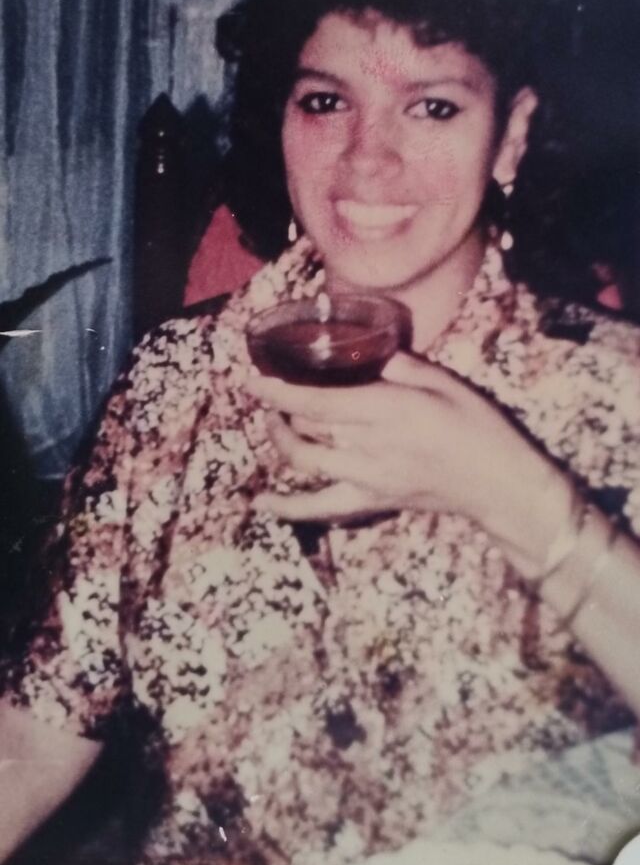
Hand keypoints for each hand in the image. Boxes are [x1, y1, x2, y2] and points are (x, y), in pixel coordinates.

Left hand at [247, 352, 571, 565]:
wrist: (497, 482)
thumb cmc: (477, 426)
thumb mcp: (444, 382)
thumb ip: (400, 367)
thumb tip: (368, 356)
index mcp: (386, 409)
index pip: (316, 400)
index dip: (278, 391)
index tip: (252, 380)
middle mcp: (368, 444)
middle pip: (306, 427)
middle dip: (280, 410)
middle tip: (273, 394)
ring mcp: (366, 477)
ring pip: (305, 461)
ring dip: (281, 442)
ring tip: (275, 425)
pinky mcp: (371, 500)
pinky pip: (321, 508)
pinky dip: (289, 508)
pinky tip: (261, 504)